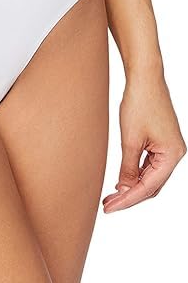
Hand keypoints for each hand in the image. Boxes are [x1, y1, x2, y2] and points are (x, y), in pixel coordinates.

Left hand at [103, 69, 185, 212]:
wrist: (144, 76)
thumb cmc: (139, 103)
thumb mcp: (130, 140)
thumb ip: (128, 168)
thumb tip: (124, 189)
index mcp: (172, 155)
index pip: (148, 187)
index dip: (128, 200)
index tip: (110, 208)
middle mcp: (175, 154)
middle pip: (152, 185)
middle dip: (130, 196)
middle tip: (108, 205)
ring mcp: (169, 147)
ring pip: (151, 176)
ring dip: (132, 186)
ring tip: (111, 195)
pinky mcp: (162, 140)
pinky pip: (150, 164)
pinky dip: (136, 173)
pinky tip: (122, 179)